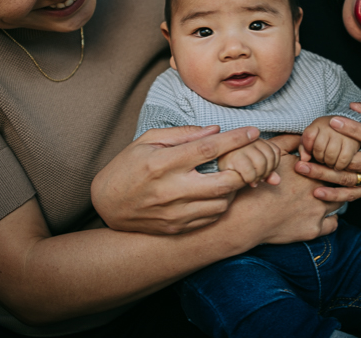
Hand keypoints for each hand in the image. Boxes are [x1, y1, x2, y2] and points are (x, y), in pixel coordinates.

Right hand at [91, 125, 271, 234]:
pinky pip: (210, 218)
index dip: (235, 139)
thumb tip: (214, 131)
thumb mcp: (148, 140)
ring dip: (233, 187)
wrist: (106, 205)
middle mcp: (172, 190)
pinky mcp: (177, 229)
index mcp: (164, 163)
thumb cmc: (127, 166)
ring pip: (222, 203)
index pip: (209, 149)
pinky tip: (216, 192)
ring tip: (229, 174)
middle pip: (225, 182)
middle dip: (243, 168)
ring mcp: (176, 213)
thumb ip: (183, 134)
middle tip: (247, 158)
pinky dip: (220, 203)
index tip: (253, 131)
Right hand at [232, 151, 341, 246]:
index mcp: (310, 167)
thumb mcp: (271, 156)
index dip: (327, 164)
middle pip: (337, 181)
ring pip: (339, 200)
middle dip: (334, 180)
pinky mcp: (314, 229)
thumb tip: (304, 135)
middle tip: (327, 181)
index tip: (323, 166)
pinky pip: (333, 223)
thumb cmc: (258, 185)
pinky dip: (329, 218)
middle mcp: (317, 187)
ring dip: (333, 197)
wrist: (248, 217)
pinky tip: (321, 214)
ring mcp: (318, 209)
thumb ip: (290, 141)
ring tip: (323, 196)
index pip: (330, 162)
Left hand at [294, 100, 360, 200]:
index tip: (333, 121)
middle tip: (306, 148)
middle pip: (356, 162)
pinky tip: (317, 192)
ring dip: (324, 175)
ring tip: (303, 168)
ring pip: (350, 179)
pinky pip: (352, 195)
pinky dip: (334, 195)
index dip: (353, 130)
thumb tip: (355, 106)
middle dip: (329, 155)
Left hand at [301, 116, 360, 170]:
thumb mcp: (313, 137)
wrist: (348, 129)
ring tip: (330, 161)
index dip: (308, 148)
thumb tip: (304, 159)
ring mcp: (342, 135)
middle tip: (322, 159)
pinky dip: (338, 166)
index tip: (311, 152)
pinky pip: (342, 160)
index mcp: (319, 123)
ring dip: (328, 163)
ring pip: (330, 155)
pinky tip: (338, 164)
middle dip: (319, 158)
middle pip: (319, 148)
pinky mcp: (352, 144)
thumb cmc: (326, 136)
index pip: (308, 136)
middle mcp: (331, 126)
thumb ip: (304, 147)